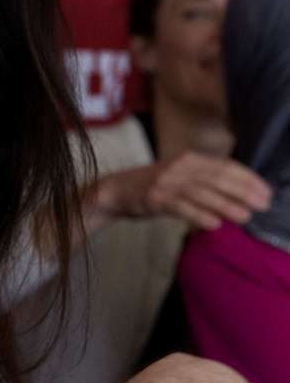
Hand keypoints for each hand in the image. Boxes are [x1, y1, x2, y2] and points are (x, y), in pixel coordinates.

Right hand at [91, 151, 272, 230]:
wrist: (117, 190)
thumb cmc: (155, 184)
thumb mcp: (182, 174)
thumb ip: (207, 180)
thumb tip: (241, 193)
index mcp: (189, 158)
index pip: (225, 165)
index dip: (248, 178)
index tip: (266, 192)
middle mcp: (179, 167)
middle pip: (217, 177)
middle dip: (242, 191)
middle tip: (262, 205)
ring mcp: (166, 182)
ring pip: (202, 192)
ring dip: (225, 205)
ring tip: (245, 217)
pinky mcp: (155, 198)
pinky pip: (181, 207)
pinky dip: (199, 215)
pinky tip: (214, 224)